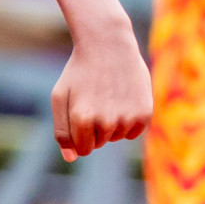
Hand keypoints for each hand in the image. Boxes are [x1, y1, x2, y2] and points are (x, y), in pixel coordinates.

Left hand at [50, 20, 151, 160]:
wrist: (108, 45)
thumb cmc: (79, 72)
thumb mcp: (60, 97)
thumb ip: (62, 130)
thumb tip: (71, 158)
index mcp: (82, 119)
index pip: (82, 150)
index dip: (79, 137)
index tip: (79, 118)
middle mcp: (106, 122)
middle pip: (99, 144)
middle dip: (94, 128)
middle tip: (93, 101)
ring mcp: (127, 119)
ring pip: (116, 138)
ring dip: (110, 123)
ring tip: (107, 96)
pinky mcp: (144, 114)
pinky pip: (133, 133)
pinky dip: (127, 121)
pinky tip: (122, 99)